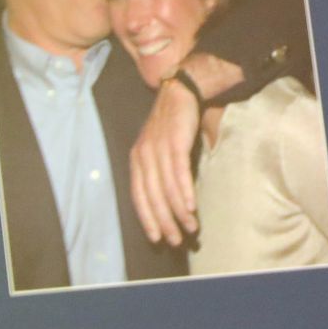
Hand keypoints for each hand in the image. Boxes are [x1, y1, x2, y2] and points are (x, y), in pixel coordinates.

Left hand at [129, 75, 200, 245]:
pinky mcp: (174, 142)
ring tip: (191, 227)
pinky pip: (178, 172)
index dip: (147, 218)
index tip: (157, 237)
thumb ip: (161, 168)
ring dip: (178, 212)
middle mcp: (142, 157)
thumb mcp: (159, 146)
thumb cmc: (173, 120)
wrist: (181, 89)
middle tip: (175, 239)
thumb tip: (171, 195)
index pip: (139, 196)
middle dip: (163, 221)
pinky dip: (184, 191)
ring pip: (166, 188)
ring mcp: (157, 149)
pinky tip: (191, 206)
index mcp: (136, 160)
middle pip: (151, 197)